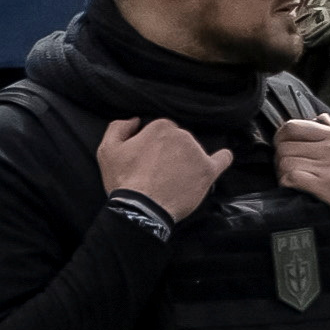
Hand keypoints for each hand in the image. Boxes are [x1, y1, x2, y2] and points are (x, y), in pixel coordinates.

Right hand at [90, 116, 214, 224]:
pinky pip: (222, 159)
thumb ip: (118, 127)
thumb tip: (134, 121)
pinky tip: (220, 158)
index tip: (148, 160)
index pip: (161, 131)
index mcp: (160, 127)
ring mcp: (197, 152)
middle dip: (170, 152)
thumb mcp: (107, 150)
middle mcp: (182, 135)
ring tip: (174, 179)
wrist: (142, 208)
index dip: (153, 145)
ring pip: (194, 151)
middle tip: (159, 172)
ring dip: (186, 160)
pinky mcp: (208, 171)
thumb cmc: (124, 180)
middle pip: (179, 140)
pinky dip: (222, 158)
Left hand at [265, 102, 329, 235]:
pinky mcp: (327, 187)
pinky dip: (287, 184)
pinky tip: (293, 188)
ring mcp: (329, 167)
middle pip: (284, 145)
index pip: (292, 126)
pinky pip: (293, 179)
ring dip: (282, 173)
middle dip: (278, 158)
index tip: (283, 149)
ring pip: (286, 161)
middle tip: (285, 169)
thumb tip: (320, 116)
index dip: (280, 138)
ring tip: (290, 180)